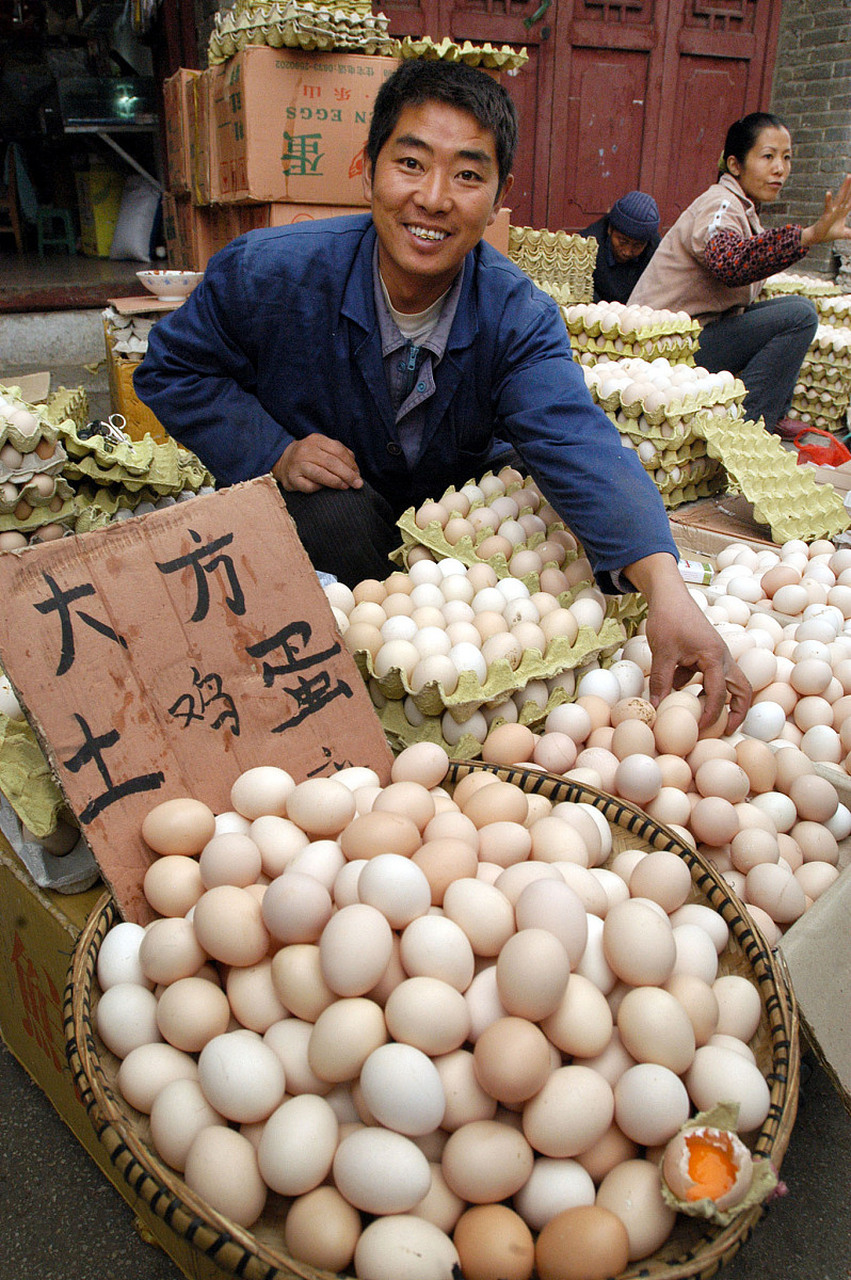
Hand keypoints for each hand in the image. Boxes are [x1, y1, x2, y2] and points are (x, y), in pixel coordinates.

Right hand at [272, 434, 362, 492]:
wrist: (283, 461)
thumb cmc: (310, 457)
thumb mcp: (323, 448)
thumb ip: (340, 453)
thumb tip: (355, 469)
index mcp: (316, 440)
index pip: (338, 450)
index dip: (351, 464)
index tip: (358, 474)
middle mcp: (305, 450)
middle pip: (331, 462)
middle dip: (348, 475)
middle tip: (357, 484)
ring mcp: (297, 464)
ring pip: (321, 474)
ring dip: (336, 482)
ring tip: (345, 487)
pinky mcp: (292, 478)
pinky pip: (309, 486)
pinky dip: (319, 488)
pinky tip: (324, 489)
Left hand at [624, 553, 752, 732]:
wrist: (669, 595)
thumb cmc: (669, 619)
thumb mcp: (663, 653)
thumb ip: (661, 681)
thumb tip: (657, 708)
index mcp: (715, 657)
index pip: (719, 693)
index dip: (711, 714)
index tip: (700, 730)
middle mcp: (722, 657)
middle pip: (742, 688)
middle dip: (738, 711)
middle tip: (729, 731)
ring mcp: (716, 655)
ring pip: (730, 682)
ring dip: (723, 700)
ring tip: (711, 720)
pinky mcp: (707, 653)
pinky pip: (710, 675)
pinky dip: (701, 687)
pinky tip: (680, 693)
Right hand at [801, 175, 850, 246]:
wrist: (816, 238)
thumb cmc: (828, 234)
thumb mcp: (842, 234)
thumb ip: (850, 233)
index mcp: (843, 211)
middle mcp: (839, 208)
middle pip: (848, 195)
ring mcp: (833, 210)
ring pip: (840, 196)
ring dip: (845, 187)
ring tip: (849, 176)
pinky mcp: (826, 214)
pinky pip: (827, 206)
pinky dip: (828, 199)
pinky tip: (828, 192)